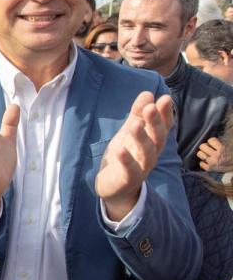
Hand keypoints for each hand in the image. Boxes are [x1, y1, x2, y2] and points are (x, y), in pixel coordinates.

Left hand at [96, 92, 174, 220]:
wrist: (114, 187)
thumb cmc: (125, 155)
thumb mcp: (130, 132)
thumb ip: (137, 114)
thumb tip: (148, 93)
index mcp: (152, 141)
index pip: (163, 126)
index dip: (165, 113)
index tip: (164, 98)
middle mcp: (151, 154)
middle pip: (157, 137)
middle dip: (155, 122)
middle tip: (151, 107)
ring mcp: (141, 168)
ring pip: (146, 153)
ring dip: (141, 138)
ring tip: (134, 125)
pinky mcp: (128, 180)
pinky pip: (130, 170)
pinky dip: (126, 160)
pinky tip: (119, 150)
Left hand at [197, 137, 230, 171]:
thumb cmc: (232, 156)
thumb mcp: (229, 147)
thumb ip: (221, 144)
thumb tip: (212, 140)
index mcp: (222, 149)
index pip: (210, 140)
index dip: (212, 141)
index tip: (214, 144)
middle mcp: (216, 155)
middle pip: (202, 146)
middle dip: (205, 146)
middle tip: (209, 149)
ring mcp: (212, 162)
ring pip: (199, 154)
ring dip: (203, 154)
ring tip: (207, 155)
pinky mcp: (210, 169)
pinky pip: (200, 163)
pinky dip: (203, 163)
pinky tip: (207, 162)